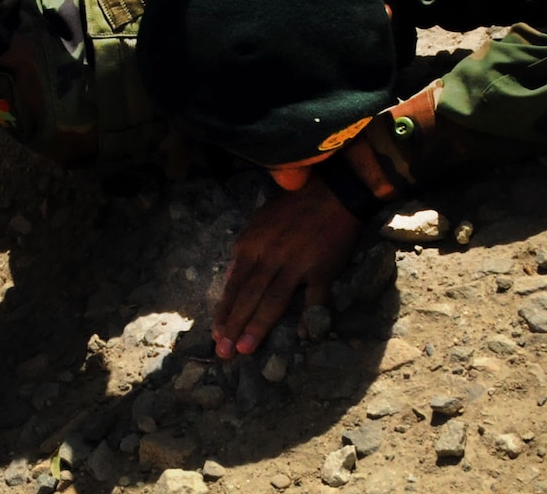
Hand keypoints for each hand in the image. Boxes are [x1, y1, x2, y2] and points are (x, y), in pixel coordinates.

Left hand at [211, 180, 361, 358]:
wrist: (331, 194)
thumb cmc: (291, 208)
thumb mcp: (258, 223)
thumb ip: (246, 251)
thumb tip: (232, 276)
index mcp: (251, 245)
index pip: (234, 285)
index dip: (225, 311)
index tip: (216, 334)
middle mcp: (269, 256)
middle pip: (248, 296)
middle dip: (234, 325)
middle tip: (224, 352)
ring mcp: (296, 264)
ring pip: (272, 300)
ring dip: (258, 326)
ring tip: (245, 349)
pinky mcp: (322, 269)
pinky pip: (313, 298)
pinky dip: (307, 317)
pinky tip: (300, 336)